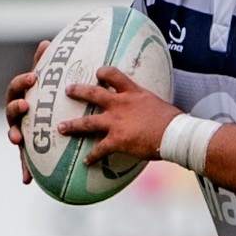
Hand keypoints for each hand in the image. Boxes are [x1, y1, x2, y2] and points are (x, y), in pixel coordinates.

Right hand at [4, 40, 49, 185]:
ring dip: (14, 135)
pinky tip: (26, 181)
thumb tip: (47, 42)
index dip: (22, 82)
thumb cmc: (46, 101)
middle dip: (16, 107)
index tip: (33, 77)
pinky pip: (24, 161)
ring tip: (17, 139)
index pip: (17, 87)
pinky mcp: (25, 152)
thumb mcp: (47, 84)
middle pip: (10, 110)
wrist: (48, 122)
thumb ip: (44, 65)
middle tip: (25, 106)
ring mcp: (18, 132)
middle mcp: (16, 115)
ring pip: (13, 133)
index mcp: (21, 97)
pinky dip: (24, 171)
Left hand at [59, 65, 179, 167]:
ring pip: (88, 122)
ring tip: (61, 127)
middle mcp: (120, 104)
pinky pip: (100, 149)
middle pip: (93, 93)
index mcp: (132, 93)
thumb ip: (145, 104)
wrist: (175, 134)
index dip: (104, 72)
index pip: (114, 75)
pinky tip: (86, 162)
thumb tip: (148, 110)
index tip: (97, 73)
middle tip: (67, 90)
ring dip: (73, 125)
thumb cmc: (172, 120)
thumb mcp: (157, 103)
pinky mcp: (117, 140)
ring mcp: (116, 122)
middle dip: (78, 91)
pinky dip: (92, 157)